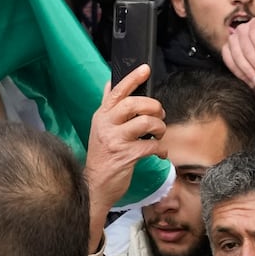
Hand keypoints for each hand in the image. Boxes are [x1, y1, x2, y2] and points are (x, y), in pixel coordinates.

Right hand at [82, 65, 165, 217]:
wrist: (93, 187)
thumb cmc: (102, 157)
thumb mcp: (100, 128)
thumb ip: (108, 108)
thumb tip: (111, 83)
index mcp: (101, 116)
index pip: (116, 91)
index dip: (132, 78)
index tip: (146, 68)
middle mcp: (105, 125)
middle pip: (134, 103)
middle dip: (153, 106)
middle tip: (159, 114)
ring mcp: (114, 140)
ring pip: (145, 122)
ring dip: (159, 127)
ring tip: (159, 134)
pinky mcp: (125, 155)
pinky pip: (151, 144)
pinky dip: (160, 149)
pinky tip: (159, 153)